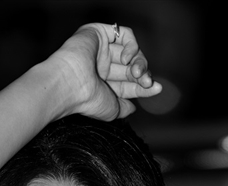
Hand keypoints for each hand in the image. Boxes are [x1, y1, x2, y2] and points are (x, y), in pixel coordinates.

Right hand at [47, 22, 161, 120]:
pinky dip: (131, 46)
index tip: (156, 88)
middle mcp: (100, 65)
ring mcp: (100, 48)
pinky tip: (125, 58)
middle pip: (131, 67)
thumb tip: (133, 107)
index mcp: (101, 84)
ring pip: (130, 51)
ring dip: (139, 61)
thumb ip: (123, 107)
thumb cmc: (87, 100)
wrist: (71, 85)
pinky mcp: (98, 32)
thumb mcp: (112, 110)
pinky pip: (124, 34)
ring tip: (137, 72)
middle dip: (143, 74)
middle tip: (146, 82)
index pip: (128, 83)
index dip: (144, 86)